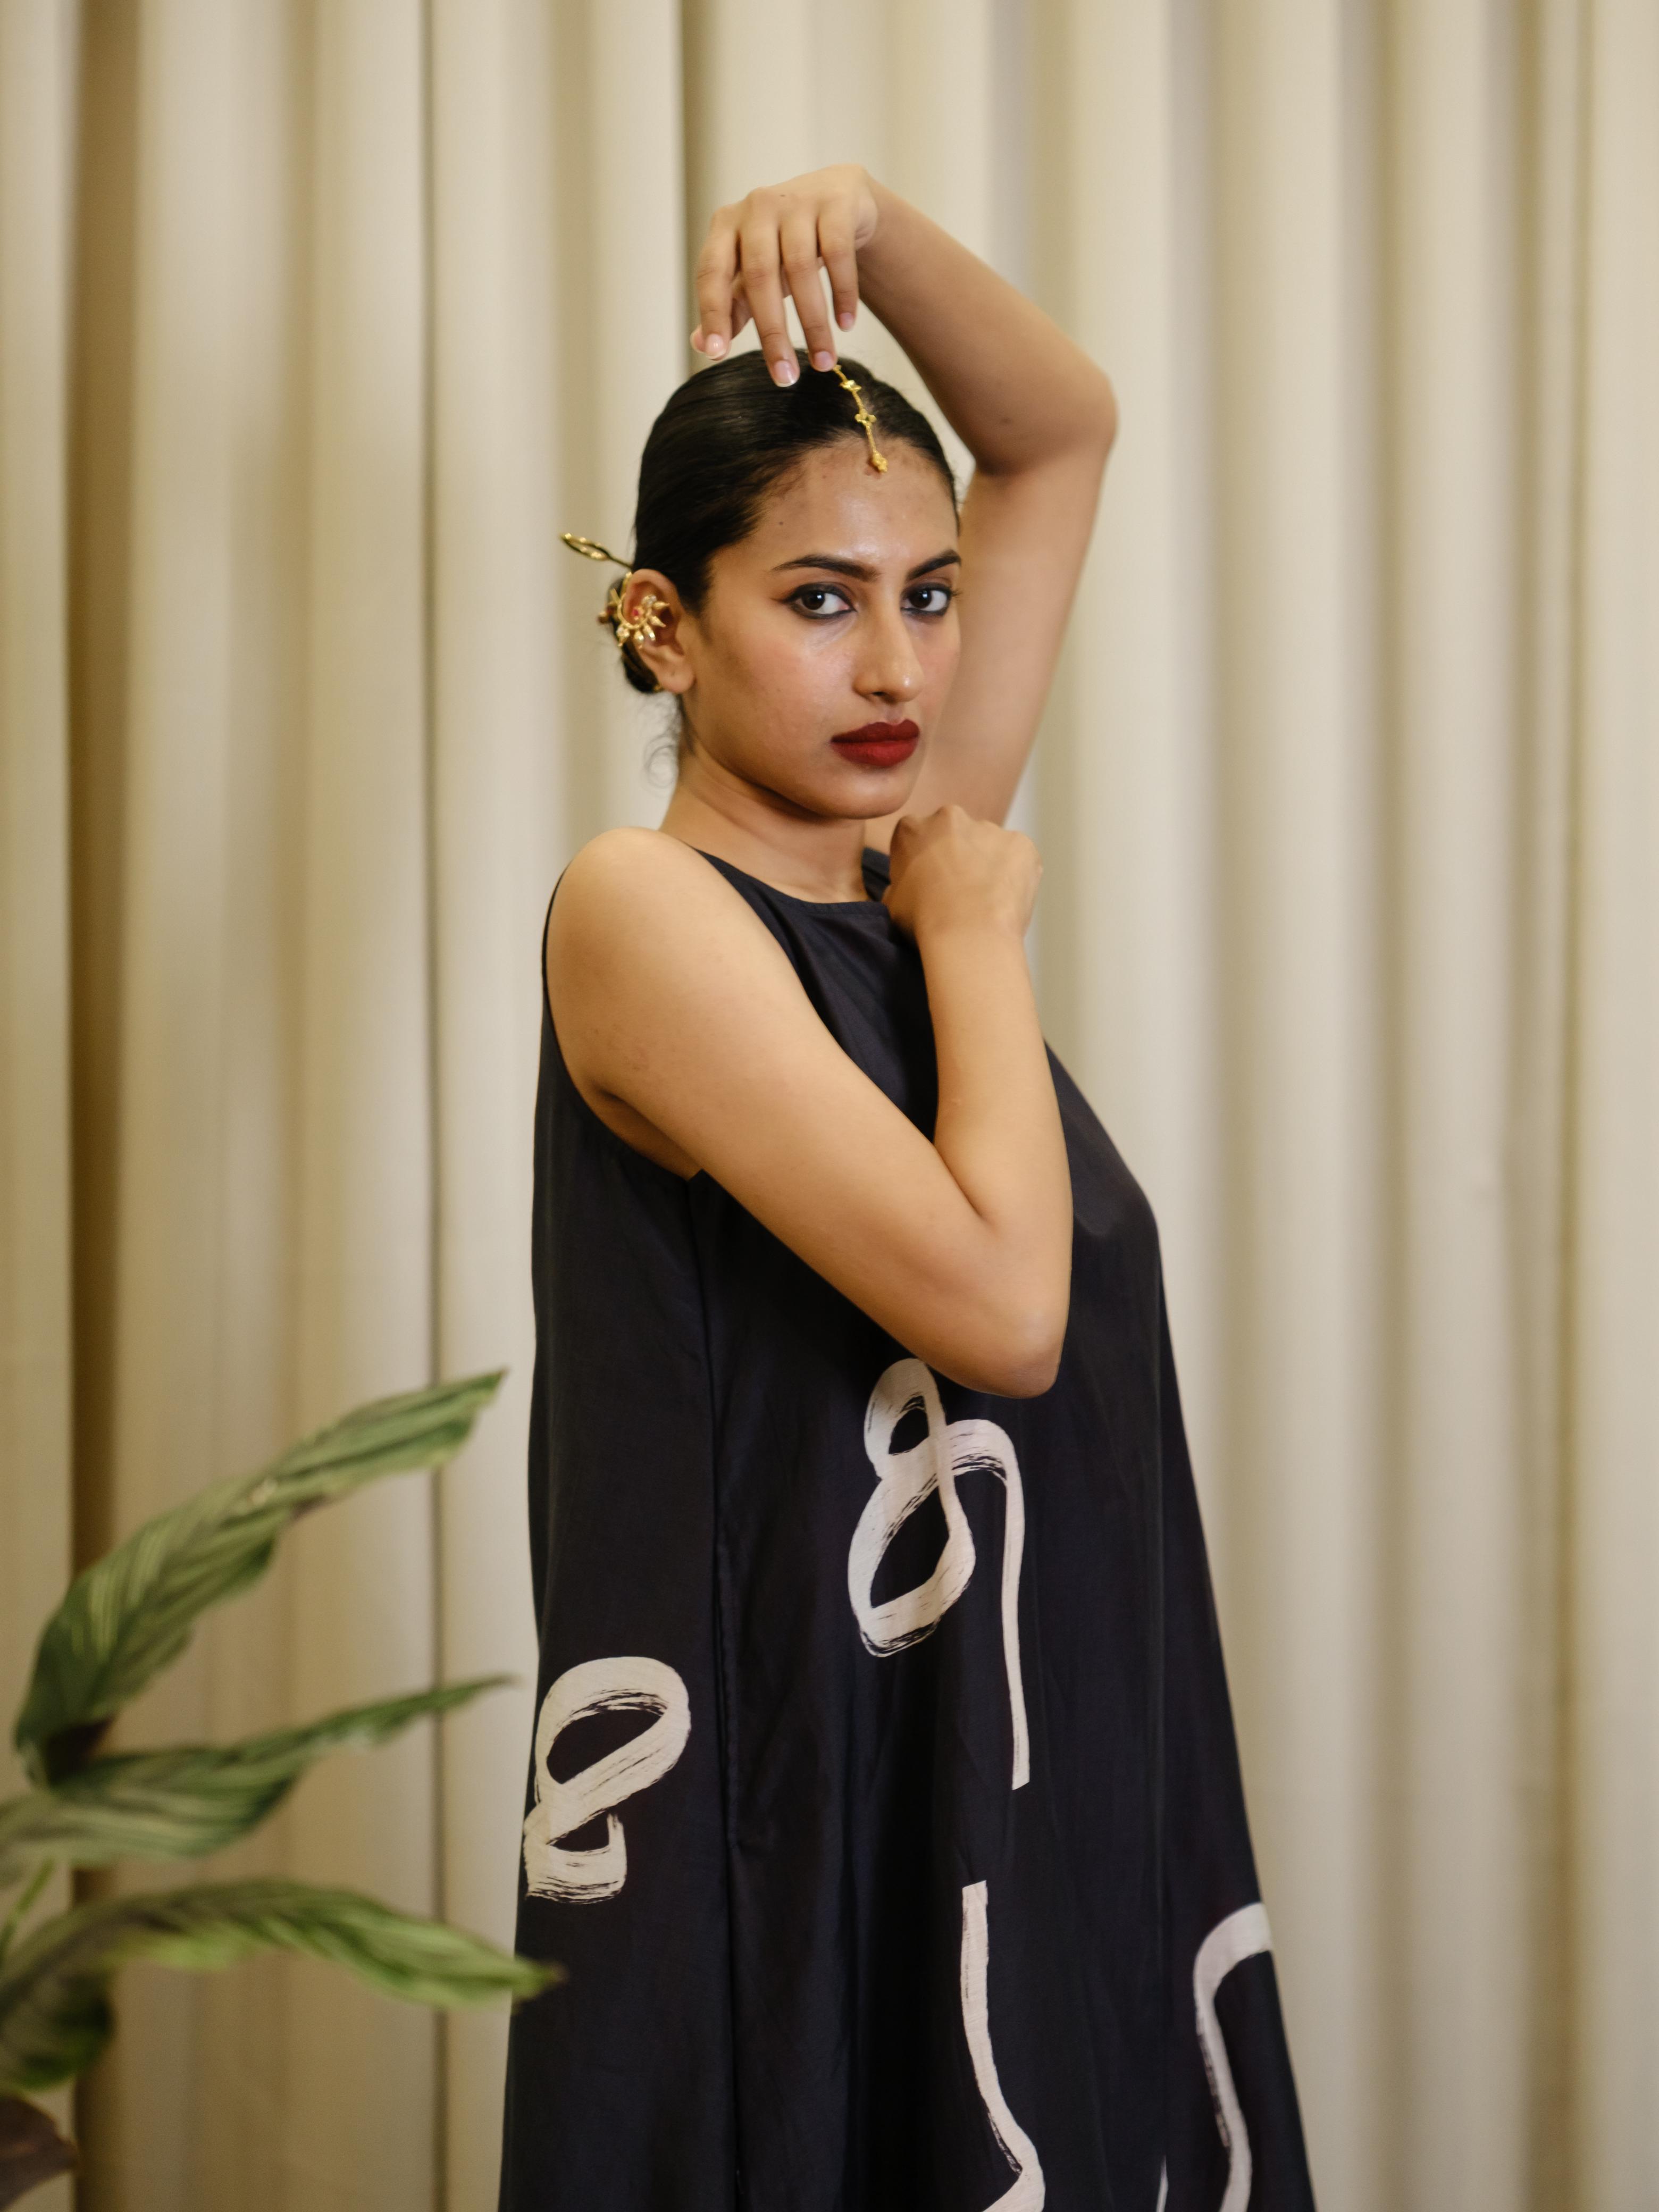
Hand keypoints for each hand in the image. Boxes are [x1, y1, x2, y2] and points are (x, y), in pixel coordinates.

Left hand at [691, 165, 881, 385]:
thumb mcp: (753, 273)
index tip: (717, 355)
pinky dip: (843, 293)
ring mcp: (797, 200)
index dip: (713, 313)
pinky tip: (845, 325)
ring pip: (801, 268)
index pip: (712, 272)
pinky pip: (838, 253)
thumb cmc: (785, 244)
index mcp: (726, 225)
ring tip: (824, 363)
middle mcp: (757, 207)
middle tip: (785, 378)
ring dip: (814, 324)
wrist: (837, 197)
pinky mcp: (835, 203)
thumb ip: (730, 306)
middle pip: (760, 276)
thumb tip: (701, 345)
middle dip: (773, 333)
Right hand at [882, 806, 1042, 944]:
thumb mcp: (893, 903)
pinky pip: (1019, 857)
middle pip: (955, 833)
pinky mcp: (1021, 843)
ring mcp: (989, 828)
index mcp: (912, 828)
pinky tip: (1006, 899)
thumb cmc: (924, 921)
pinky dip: (1016, 874)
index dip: (924, 860)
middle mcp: (950, 817)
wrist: (968, 934)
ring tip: (987, 900)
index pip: (917, 837)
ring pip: (989, 844)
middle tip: (961, 890)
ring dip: (988, 864)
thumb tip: (910, 887)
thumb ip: (902, 884)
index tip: (930, 882)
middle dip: (958, 854)